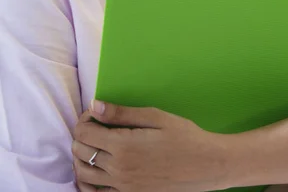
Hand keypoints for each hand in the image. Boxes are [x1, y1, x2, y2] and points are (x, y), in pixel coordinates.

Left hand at [72, 101, 228, 191]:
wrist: (206, 166)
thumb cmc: (184, 136)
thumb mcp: (156, 117)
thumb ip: (122, 113)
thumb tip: (95, 106)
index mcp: (123, 146)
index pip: (84, 133)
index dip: (84, 119)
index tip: (94, 113)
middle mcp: (118, 169)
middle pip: (80, 152)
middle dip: (81, 135)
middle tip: (94, 125)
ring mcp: (122, 187)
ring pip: (83, 174)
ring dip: (81, 157)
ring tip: (93, 144)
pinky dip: (88, 181)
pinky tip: (95, 169)